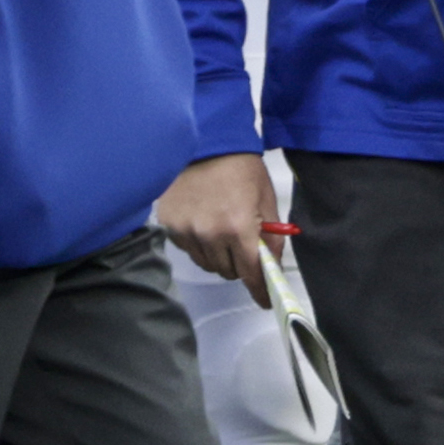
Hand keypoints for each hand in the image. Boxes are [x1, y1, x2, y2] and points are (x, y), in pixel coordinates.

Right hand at [156, 152, 278, 307]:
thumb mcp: (266, 199)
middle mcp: (209, 235)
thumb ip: (271, 235)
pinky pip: (189, 250)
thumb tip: (273, 264)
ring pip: (208, 264)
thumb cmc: (242, 168)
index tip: (265, 301)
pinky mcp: (170, 226)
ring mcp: (186, 232)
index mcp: (237, 227)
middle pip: (228, 271)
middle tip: (245, 248)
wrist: (207, 144)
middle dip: (241, 265)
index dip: (259, 290)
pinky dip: (200, 245)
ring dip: (220, 257)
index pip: (250, 272)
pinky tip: (206, 223)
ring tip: (225, 232)